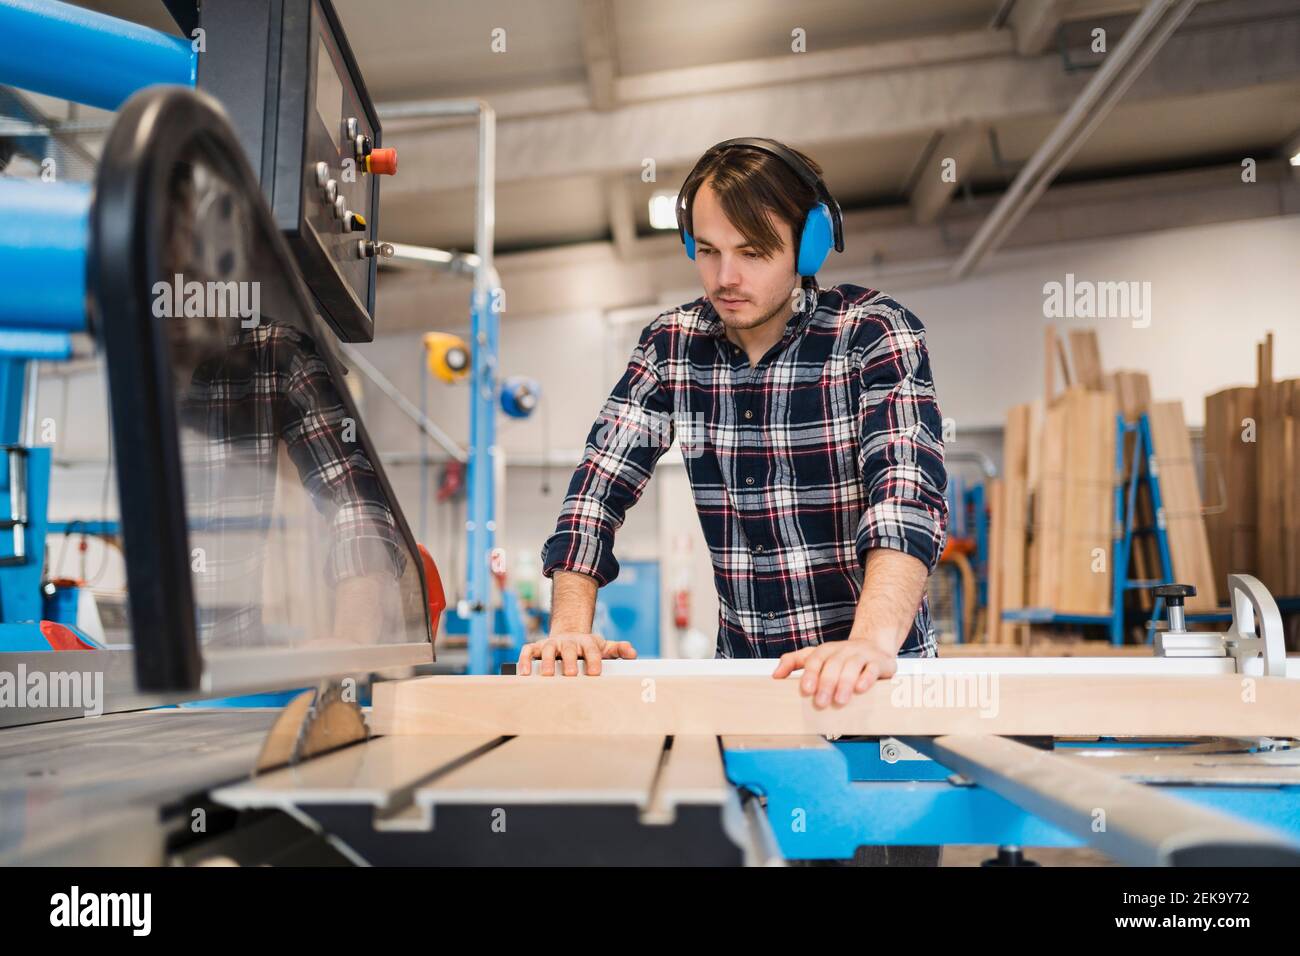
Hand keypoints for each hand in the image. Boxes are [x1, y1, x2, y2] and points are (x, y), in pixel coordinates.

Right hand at [517, 632, 636, 675]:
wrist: (569, 635)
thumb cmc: (587, 647)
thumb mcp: (604, 647)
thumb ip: (618, 650)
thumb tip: (632, 654)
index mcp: (586, 642)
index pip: (592, 650)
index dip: (594, 660)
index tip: (595, 672)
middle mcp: (568, 642)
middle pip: (569, 649)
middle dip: (570, 660)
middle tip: (571, 674)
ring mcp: (551, 644)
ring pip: (547, 649)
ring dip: (546, 661)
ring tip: (546, 675)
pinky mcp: (537, 647)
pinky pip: (527, 651)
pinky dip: (524, 660)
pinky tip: (524, 673)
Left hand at [772, 639, 897, 708]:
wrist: (873, 645)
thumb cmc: (841, 656)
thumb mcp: (816, 656)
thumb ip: (794, 662)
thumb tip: (775, 675)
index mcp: (826, 650)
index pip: (815, 659)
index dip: (810, 673)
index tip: (806, 689)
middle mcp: (843, 650)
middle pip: (833, 664)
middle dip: (826, 683)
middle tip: (821, 702)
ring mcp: (861, 655)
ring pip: (852, 666)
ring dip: (845, 683)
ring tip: (840, 701)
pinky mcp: (878, 662)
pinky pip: (872, 668)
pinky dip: (866, 678)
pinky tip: (861, 688)